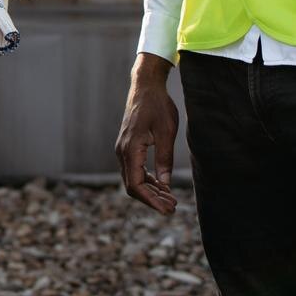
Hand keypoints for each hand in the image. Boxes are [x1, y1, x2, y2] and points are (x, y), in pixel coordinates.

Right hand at [116, 53, 179, 215]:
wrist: (145, 87)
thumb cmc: (157, 106)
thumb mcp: (166, 132)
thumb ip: (165, 158)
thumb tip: (166, 184)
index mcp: (130, 149)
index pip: (136, 185)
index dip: (151, 200)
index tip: (167, 209)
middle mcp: (122, 152)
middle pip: (133, 186)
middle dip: (152, 199)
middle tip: (173, 207)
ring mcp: (123, 149)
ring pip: (133, 179)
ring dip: (150, 191)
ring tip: (170, 199)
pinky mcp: (128, 147)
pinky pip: (134, 170)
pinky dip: (147, 180)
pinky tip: (162, 185)